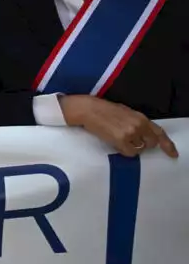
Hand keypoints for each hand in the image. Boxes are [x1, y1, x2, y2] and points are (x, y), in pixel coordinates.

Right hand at [60, 95, 177, 157]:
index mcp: (141, 118)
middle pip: (150, 143)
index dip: (167, 145)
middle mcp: (139, 125)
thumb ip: (138, 123)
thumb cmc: (105, 110)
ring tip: (119, 138)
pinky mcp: (121, 140)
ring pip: (139, 149)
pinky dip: (124, 150)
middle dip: (143, 144)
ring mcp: (130, 133)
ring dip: (131, 147)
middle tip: (130, 140)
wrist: (89, 110)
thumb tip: (143, 134)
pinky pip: (129, 153)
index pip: (159, 133)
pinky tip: (115, 142)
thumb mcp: (127, 113)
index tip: (173, 154)